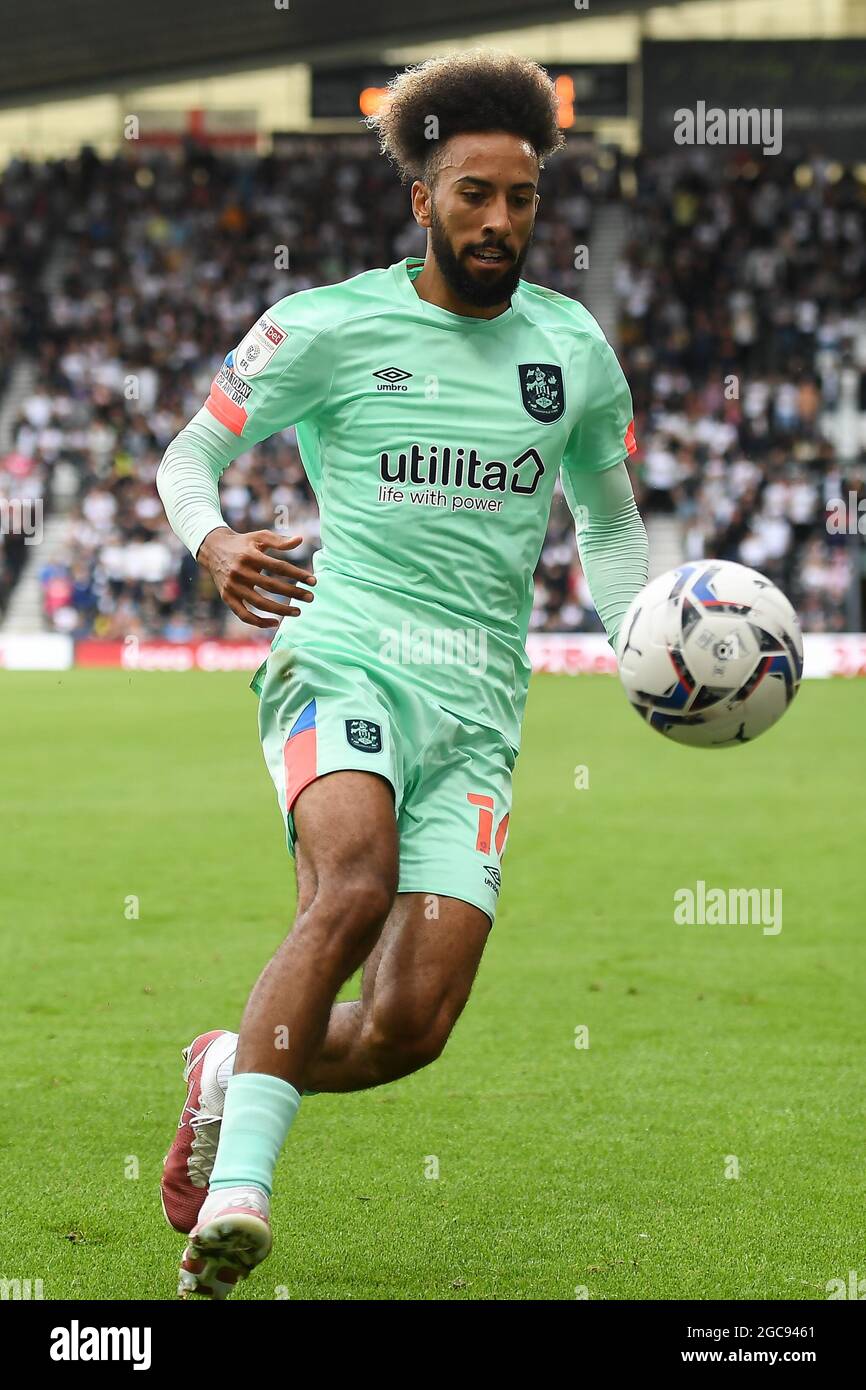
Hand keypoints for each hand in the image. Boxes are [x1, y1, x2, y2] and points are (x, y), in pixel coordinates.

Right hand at [197, 527, 315, 629]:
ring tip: (298, 611)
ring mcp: (232, 587)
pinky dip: (259, 622)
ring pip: (259, 603)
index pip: (278, 567)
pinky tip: (275, 623)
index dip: (297, 574)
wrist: (212, 549)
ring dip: (280, 610)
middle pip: (271, 586)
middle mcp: (240, 572)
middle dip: (294, 593)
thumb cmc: (242, 543)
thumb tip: (301, 540)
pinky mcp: (227, 598)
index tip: (313, 581)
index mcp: (249, 556)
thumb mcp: (259, 537)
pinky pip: (243, 615)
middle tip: (311, 598)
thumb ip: (279, 540)